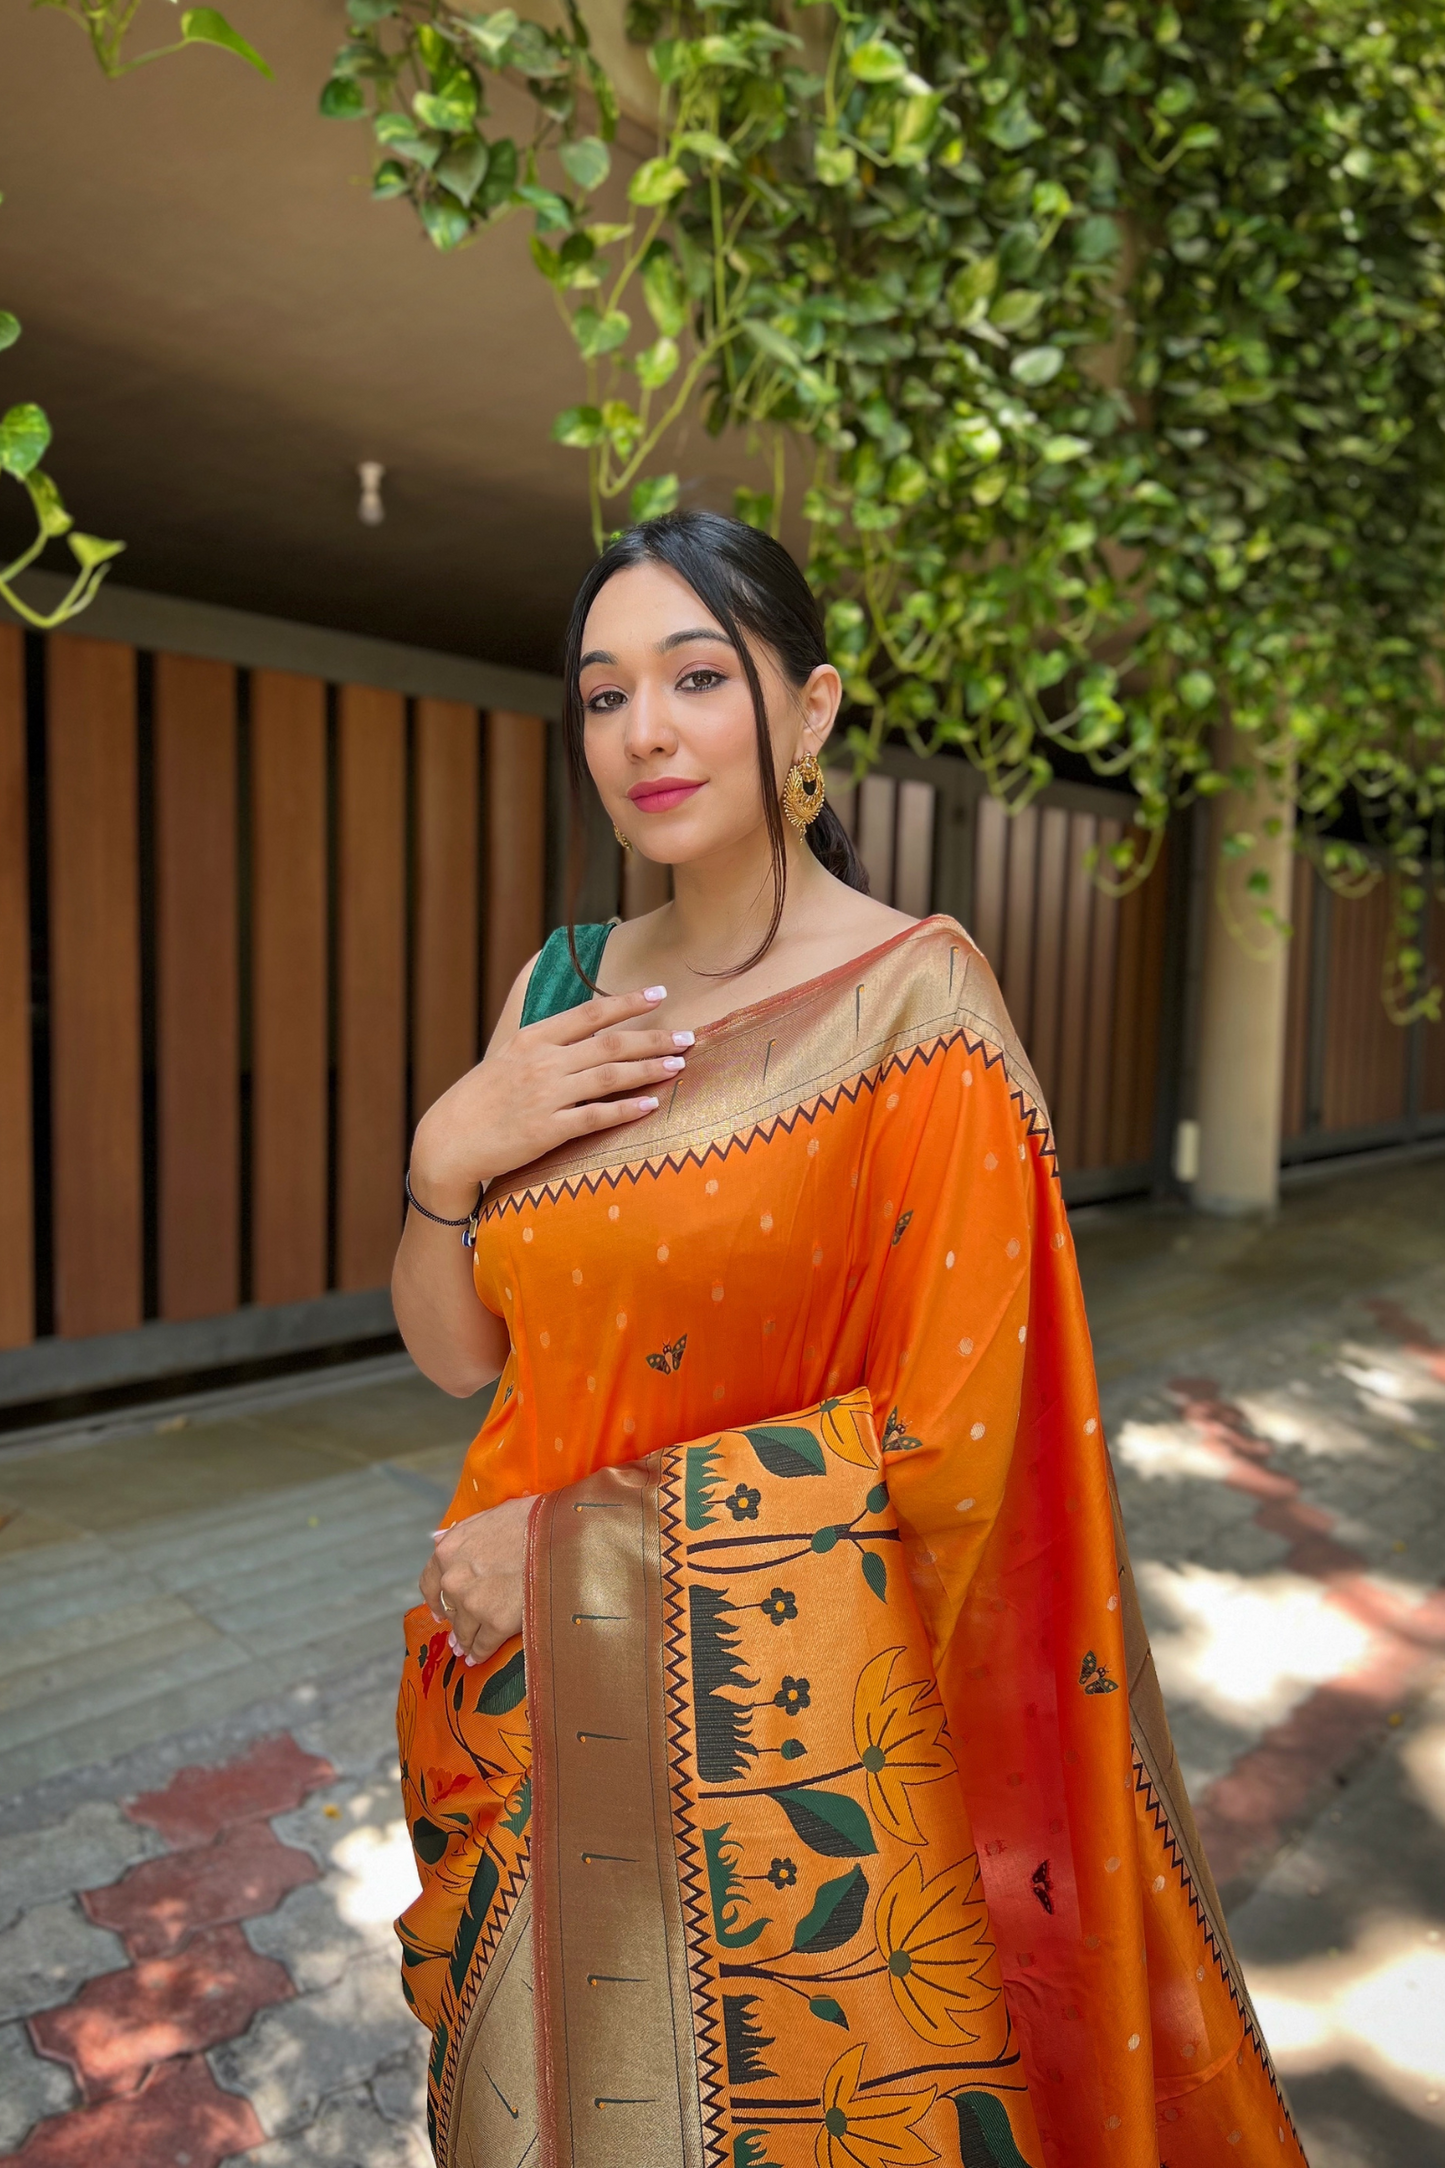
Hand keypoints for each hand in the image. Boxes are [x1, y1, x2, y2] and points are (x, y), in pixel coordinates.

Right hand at [408, 984, 691, 1207]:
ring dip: (648, 1069)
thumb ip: (546, 1044)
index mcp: (532, 1039)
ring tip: (679, 1064)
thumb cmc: (481, 1100)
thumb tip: (585, 1029)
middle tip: (688, 1035)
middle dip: (652, 1037)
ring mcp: (544, 1096)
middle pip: (608, 1043)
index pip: (589, 1013)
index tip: (659, 992)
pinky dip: (625, 1110)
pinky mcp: (546, 1131)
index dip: (627, 1002)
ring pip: (608, 1077)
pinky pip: (595, 1117)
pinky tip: (650, 1104)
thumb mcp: (508, 1058)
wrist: (448, 1141)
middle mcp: (541, 1063)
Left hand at [421, 1496, 534, 1667]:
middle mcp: (453, 1579)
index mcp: (449, 1551)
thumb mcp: (489, 1516)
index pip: (429, 1583)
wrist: (559, 1537)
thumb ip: (461, 1533)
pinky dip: (480, 1653)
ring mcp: (473, 1603)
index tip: (440, 1612)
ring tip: (468, 1650)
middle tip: (459, 1634)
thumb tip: (437, 1540)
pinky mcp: (496, 1623)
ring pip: (463, 1632)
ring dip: (466, 1641)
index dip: (435, 1600)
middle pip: (449, 1610)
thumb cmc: (531, 1520)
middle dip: (456, 1621)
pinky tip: (479, 1657)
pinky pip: (482, 1645)